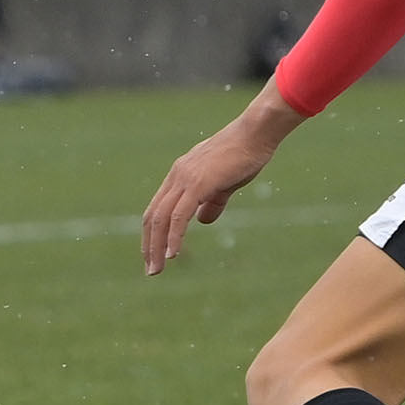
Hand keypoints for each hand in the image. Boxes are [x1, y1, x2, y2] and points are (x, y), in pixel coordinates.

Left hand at [140, 83, 306, 274]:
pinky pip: (179, 215)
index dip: (152, 233)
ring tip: (156, 269)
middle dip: (149, 245)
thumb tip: (202, 220)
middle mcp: (176, 176)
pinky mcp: (198, 184)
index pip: (157, 208)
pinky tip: (172, 254)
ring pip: (162, 218)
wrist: (255, 134)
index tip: (153, 254)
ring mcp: (185, 179)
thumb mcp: (224, 182)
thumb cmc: (244, 155)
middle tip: (150, 270)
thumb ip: (212, 201)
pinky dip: (173, 236)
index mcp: (180, 175)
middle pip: (153, 216)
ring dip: (157, 246)